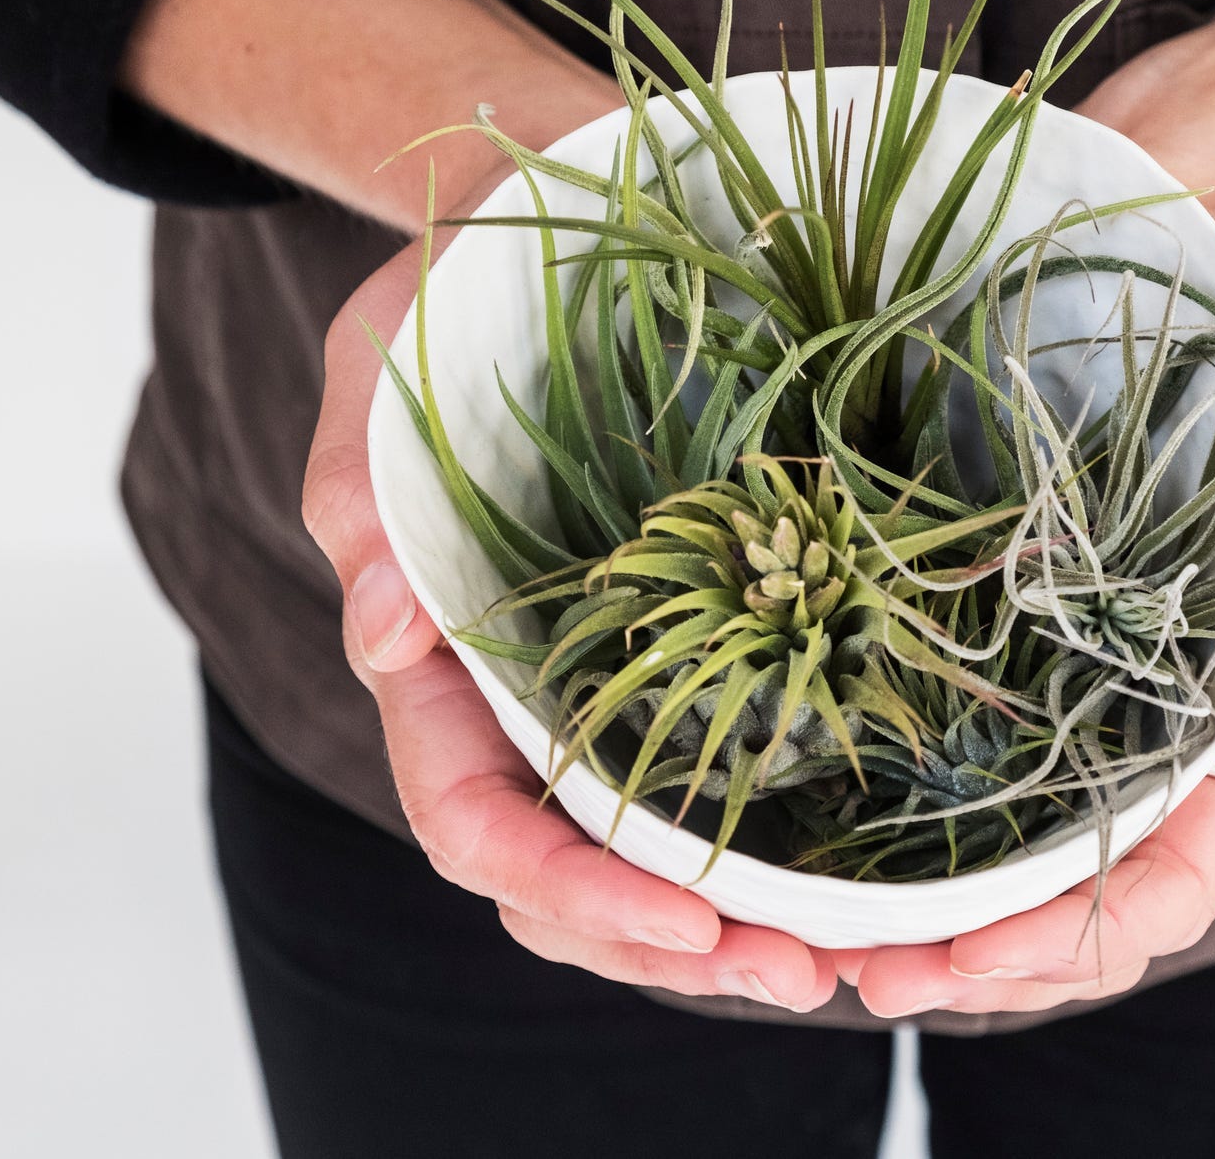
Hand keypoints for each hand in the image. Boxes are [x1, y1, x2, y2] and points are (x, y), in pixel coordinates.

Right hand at [302, 222, 838, 1012]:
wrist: (547, 240)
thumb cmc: (451, 299)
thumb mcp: (379, 364)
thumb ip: (359, 494)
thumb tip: (378, 639)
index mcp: (438, 654)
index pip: (470, 813)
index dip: (564, 884)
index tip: (682, 919)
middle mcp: (519, 693)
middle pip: (562, 871)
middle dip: (661, 944)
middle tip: (798, 974)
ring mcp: (600, 678)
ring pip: (636, 853)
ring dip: (725, 926)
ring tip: (841, 963)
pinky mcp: (683, 644)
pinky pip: (710, 771)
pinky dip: (767, 841)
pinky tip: (856, 874)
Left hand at [840, 0, 1214, 1012]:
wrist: (1179, 232)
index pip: (1179, 864)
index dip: (1084, 933)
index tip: (969, 954)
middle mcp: (1143, 706)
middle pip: (1073, 887)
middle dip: (981, 956)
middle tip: (864, 976)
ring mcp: (1059, 668)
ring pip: (998, 842)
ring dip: (918, 913)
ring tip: (817, 945)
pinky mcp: (983, 614)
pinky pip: (933, 738)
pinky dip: (882, 808)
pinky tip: (807, 833)